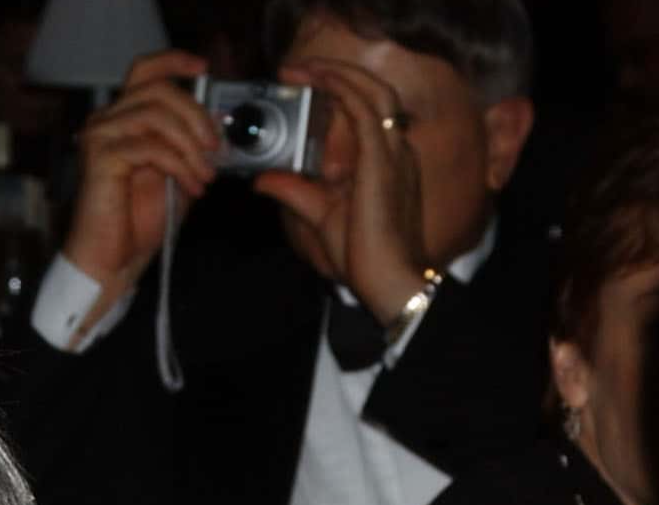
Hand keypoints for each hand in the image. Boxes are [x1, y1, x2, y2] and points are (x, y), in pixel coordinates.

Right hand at [61, 49, 218, 298]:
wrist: (114, 260)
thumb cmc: (140, 222)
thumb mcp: (180, 175)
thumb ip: (193, 147)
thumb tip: (218, 123)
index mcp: (125, 119)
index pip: (145, 72)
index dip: (174, 61)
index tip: (204, 69)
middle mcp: (107, 121)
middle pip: (157, 90)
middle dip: (196, 116)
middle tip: (215, 147)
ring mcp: (100, 137)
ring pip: (155, 116)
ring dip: (190, 146)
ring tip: (205, 175)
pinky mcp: (100, 159)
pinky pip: (150, 147)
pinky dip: (180, 166)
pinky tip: (192, 187)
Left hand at [254, 59, 430, 322]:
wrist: (388, 280)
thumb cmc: (364, 256)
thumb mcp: (320, 216)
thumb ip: (295, 192)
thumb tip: (263, 179)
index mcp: (387, 163)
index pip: (369, 113)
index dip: (339, 93)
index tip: (304, 89)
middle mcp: (396, 151)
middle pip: (376, 92)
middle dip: (337, 73)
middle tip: (296, 72)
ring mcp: (393, 152)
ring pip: (373, 91)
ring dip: (336, 73)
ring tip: (300, 70)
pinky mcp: (381, 158)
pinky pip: (363, 108)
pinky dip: (339, 88)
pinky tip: (315, 80)